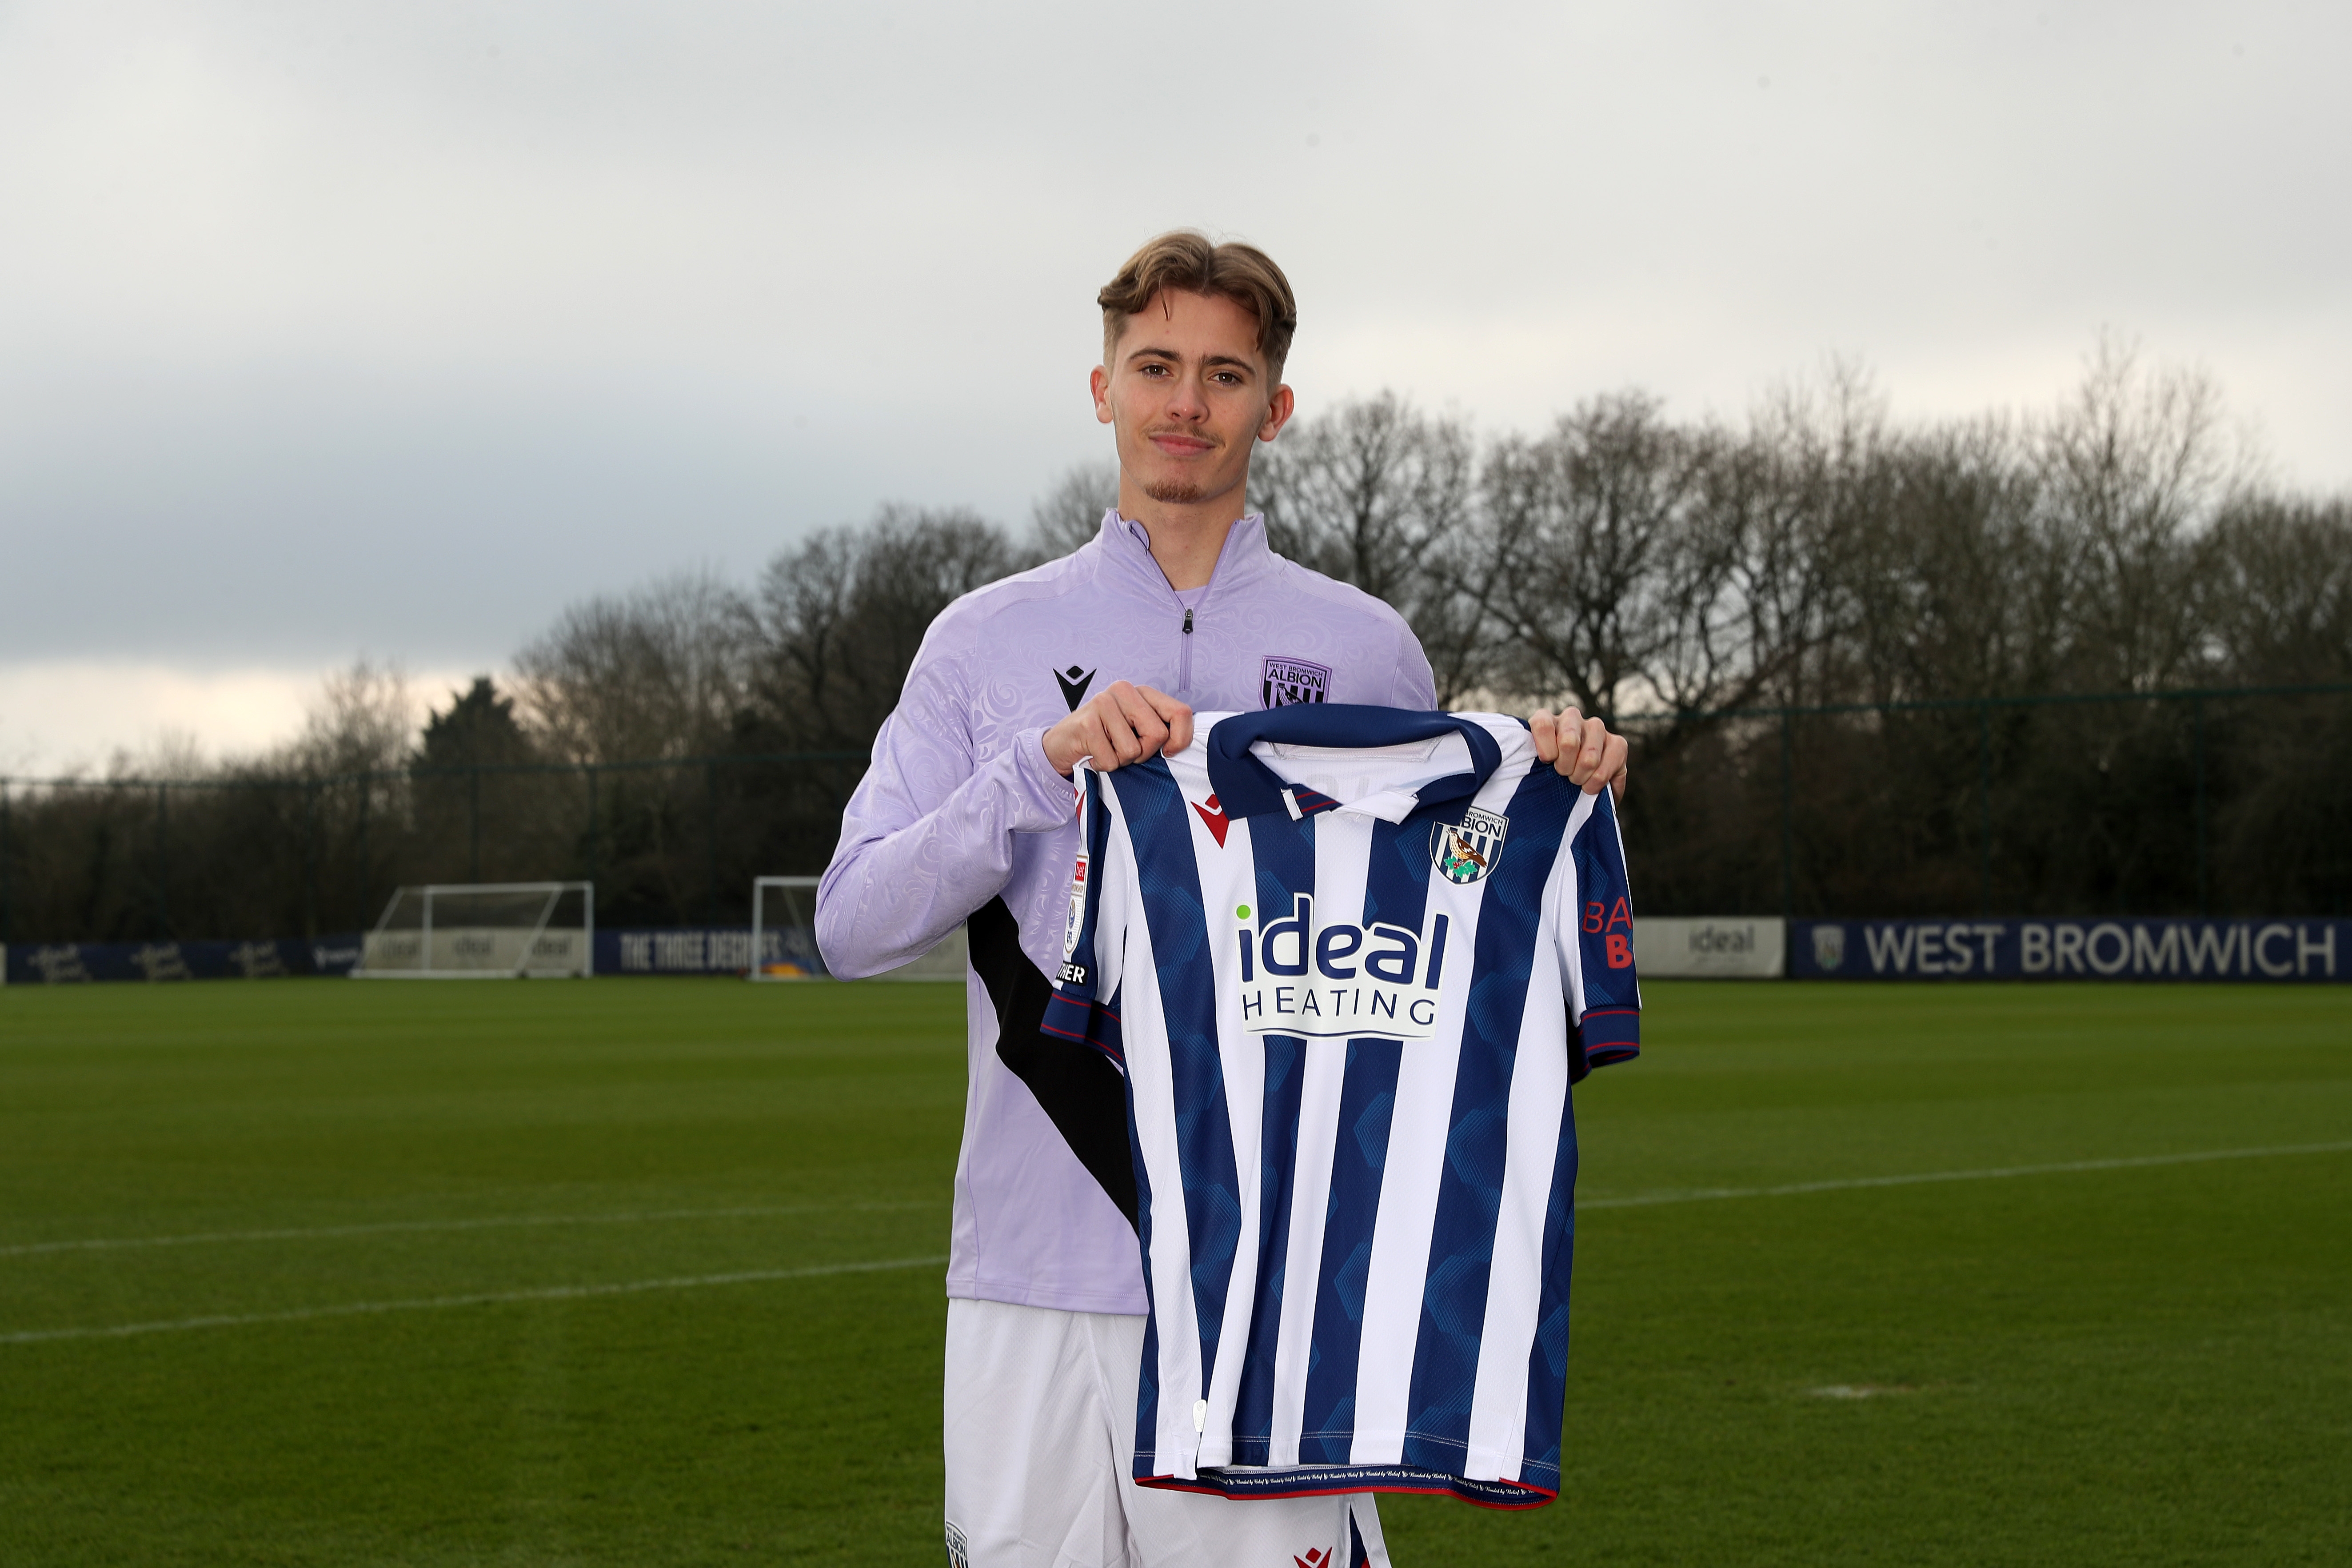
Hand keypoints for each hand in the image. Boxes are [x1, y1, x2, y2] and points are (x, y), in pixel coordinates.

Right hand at [1042, 681, 1193, 776]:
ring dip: (1121, 761)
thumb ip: (1159, 729)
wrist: (1062, 744)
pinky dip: (1103, 766)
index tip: (1168, 752)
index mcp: (1141, 691)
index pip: (1181, 712)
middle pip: (1158, 734)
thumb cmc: (1105, 739)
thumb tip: (1180, 747)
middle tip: (1125, 751)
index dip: (1181, 739)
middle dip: (1144, 753)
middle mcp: (1123, 690)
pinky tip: (1092, 755)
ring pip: (1133, 750)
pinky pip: (1111, 760)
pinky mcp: (1087, 723)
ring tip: (1106, 751)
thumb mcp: (1136, 730)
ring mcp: (1103, 703)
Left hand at [1528, 706, 1627, 800]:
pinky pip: (1609, 764)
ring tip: (1577, 781)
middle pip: (1569, 741)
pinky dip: (1599, 781)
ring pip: (1589, 756)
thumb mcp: (1533, 770)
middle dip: (1565, 768)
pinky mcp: (1618, 742)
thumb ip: (1529, 762)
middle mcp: (1571, 718)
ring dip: (1581, 777)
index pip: (1543, 724)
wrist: (1575, 790)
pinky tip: (1592, 786)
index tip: (1546, 764)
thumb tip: (1540, 762)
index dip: (1546, 750)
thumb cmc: (1548, 778)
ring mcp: (1596, 727)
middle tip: (1563, 775)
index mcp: (1546, 720)